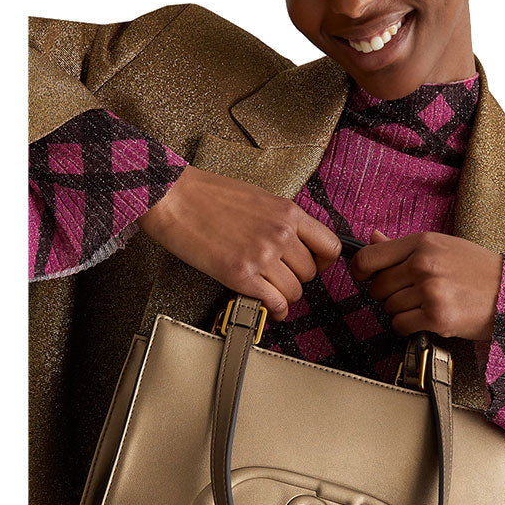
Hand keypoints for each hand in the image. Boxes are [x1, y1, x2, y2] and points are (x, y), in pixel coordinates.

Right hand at [136, 165, 341, 321]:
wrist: (174, 198)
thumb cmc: (209, 194)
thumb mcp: (260, 198)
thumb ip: (282, 220)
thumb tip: (297, 243)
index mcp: (288, 212)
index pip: (330, 246)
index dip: (323, 262)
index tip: (313, 265)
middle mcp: (281, 234)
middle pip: (310, 273)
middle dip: (296, 278)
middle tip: (280, 277)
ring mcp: (262, 256)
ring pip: (294, 291)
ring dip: (283, 295)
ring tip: (269, 290)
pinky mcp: (241, 275)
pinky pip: (274, 303)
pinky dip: (274, 310)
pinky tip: (268, 307)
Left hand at [349, 230, 502, 342]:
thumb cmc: (478, 270)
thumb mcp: (443, 246)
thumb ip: (404, 246)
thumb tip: (372, 239)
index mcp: (423, 242)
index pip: (370, 256)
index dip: (360, 270)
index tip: (362, 276)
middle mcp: (423, 264)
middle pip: (378, 286)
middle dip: (389, 293)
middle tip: (412, 293)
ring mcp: (430, 291)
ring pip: (389, 307)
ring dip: (402, 311)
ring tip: (427, 304)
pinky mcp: (436, 317)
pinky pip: (400, 325)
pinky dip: (409, 326)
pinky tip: (427, 318)